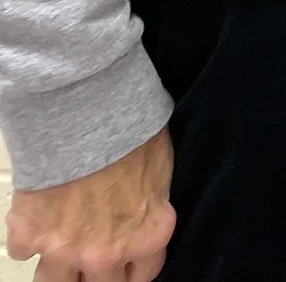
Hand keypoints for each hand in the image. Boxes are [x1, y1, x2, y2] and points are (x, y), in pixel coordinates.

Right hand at [6, 127, 174, 281]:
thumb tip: (149, 205)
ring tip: (61, 251)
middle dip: (99, 273)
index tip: (129, 261)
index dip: (135, 265)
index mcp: (147, 236)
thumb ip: (153, 203)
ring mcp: (63, 250)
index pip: (144, 273)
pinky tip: (38, 219)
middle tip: (94, 256)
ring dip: (59, 268)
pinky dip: (28, 238)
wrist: (88, 119)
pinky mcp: (28, 237)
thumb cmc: (131, 133)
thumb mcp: (161, 171)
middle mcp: (105, 253)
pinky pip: (23, 251)